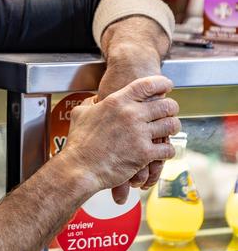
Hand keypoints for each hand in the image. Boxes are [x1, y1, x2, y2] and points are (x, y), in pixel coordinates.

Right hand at [63, 76, 179, 193]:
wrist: (79, 167)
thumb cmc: (78, 142)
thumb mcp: (80, 114)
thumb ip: (92, 104)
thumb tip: (96, 101)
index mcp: (116, 102)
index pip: (147, 85)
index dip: (162, 83)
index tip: (167, 85)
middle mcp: (131, 115)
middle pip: (166, 105)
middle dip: (172, 108)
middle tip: (170, 111)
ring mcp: (139, 134)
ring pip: (171, 125)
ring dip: (173, 127)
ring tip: (170, 129)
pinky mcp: (145, 153)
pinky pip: (168, 148)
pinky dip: (168, 150)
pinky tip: (162, 151)